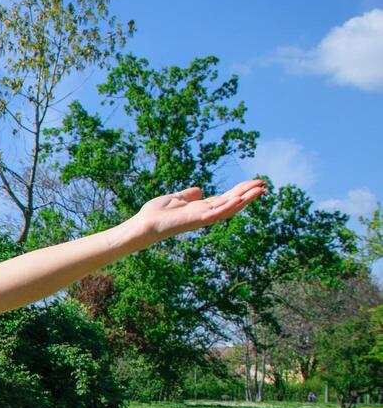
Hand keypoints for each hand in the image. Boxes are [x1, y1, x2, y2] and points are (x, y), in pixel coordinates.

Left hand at [136, 178, 268, 239]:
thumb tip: (199, 189)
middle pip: (231, 202)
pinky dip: (227, 207)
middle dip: (248, 194)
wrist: (144, 224)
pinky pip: (215, 213)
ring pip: (228, 208)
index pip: (225, 199)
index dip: (240, 191)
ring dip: (244, 199)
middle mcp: (205, 214)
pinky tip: (239, 199)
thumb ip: (188, 195)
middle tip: (264, 184)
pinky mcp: (196, 220)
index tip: (254, 183)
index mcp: (201, 208)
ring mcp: (202, 218)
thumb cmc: (156, 213)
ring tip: (259, 190)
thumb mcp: (175, 198)